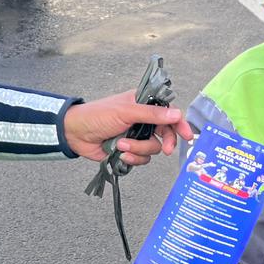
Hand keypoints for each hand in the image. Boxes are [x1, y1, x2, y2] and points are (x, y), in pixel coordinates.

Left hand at [64, 91, 193, 165]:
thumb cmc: (98, 115)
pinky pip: (141, 159)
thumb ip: (152, 114)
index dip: (179, 123)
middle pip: (165, 134)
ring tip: (122, 144)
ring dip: (138, 149)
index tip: (187, 135)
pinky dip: (132, 157)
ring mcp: (136, 136)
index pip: (168, 112)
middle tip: (165, 150)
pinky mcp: (129, 151)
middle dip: (164, 142)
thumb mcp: (126, 111)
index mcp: (143, 105)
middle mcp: (143, 121)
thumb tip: (176, 113)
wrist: (76, 133)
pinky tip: (120, 153)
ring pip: (152, 149)